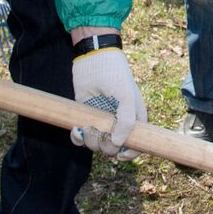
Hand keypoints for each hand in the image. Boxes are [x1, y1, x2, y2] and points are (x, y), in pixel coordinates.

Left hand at [71, 43, 147, 159]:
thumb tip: (117, 145)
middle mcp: (118, 124)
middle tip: (98, 131)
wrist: (93, 59)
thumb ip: (127, 121)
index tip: (119, 154)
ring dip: (89, 140)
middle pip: (113, 149)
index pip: (136, 146)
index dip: (130, 154)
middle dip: (104, 145)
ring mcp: (101, 122)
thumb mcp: (126, 96)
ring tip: (86, 126)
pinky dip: (77, 138)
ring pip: (95, 145)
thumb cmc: (115, 75)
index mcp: (134, 120)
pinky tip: (76, 128)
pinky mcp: (85, 118)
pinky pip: (80, 138)